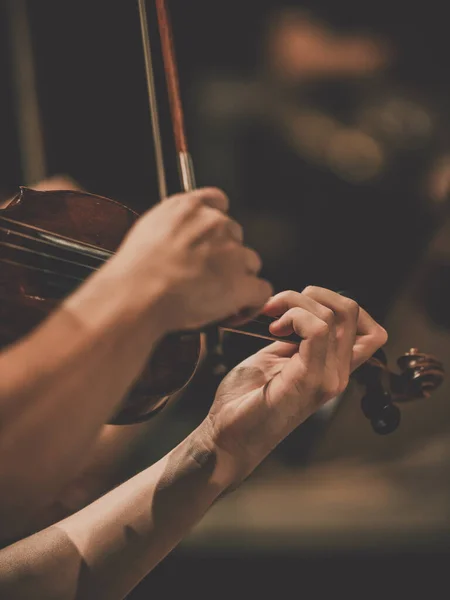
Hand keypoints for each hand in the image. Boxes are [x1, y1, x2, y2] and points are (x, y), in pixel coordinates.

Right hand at [108, 188, 271, 331]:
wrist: (138, 294)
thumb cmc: (134, 271)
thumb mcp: (147, 230)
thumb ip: (171, 226)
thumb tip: (176, 239)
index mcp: (189, 208)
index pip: (217, 203)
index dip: (217, 226)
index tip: (211, 241)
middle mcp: (214, 224)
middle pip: (235, 237)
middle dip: (225, 256)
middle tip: (206, 277)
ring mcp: (232, 254)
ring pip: (250, 263)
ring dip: (239, 279)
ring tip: (217, 298)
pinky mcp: (241, 283)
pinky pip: (261, 291)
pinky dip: (252, 303)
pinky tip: (236, 311)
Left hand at [201, 287, 386, 485]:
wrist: (226, 436)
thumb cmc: (245, 399)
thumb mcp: (275, 359)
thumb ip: (295, 338)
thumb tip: (299, 309)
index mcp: (333, 369)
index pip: (370, 330)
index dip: (339, 304)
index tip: (302, 307)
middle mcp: (338, 374)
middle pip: (352, 311)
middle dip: (312, 294)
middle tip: (279, 307)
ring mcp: (327, 378)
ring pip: (335, 315)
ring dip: (296, 303)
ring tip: (272, 318)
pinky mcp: (309, 380)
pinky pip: (318, 330)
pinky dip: (294, 316)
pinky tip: (274, 330)